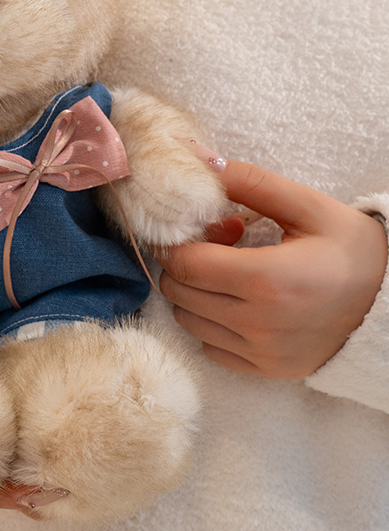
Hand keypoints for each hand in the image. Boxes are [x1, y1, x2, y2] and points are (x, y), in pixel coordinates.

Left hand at [156, 159, 387, 378]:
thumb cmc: (353, 251)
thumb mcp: (308, 206)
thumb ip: (250, 182)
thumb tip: (199, 161)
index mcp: (267, 280)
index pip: (184, 264)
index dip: (176, 241)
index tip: (192, 227)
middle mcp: (259, 324)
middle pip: (178, 292)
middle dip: (183, 262)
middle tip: (215, 245)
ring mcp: (262, 352)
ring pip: (188, 321)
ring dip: (194, 292)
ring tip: (229, 272)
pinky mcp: (266, 370)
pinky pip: (210, 346)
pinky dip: (211, 323)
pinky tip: (238, 301)